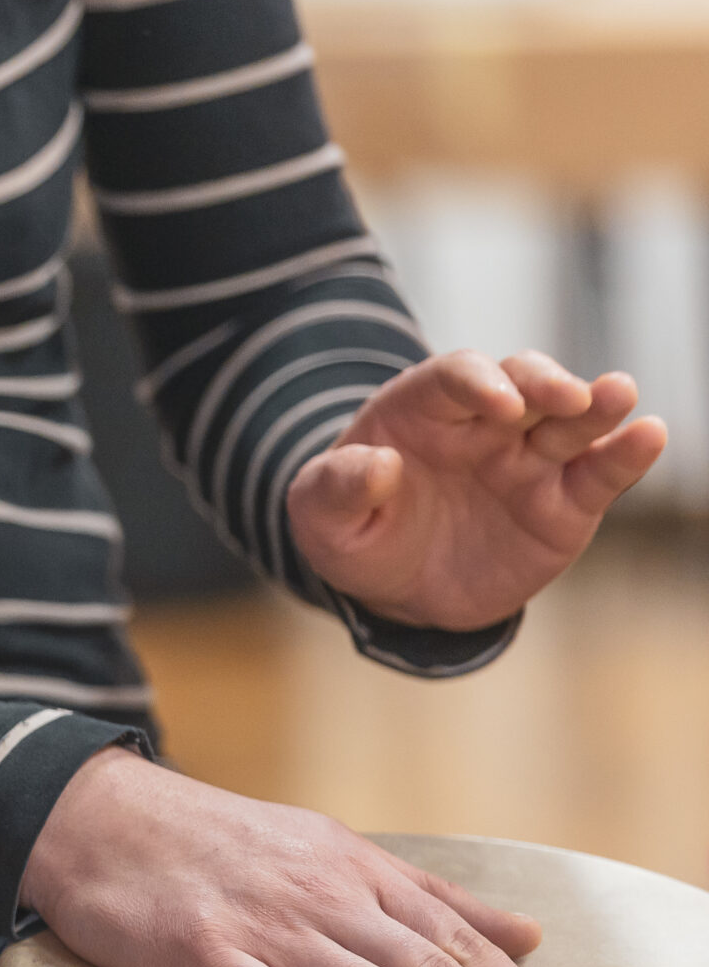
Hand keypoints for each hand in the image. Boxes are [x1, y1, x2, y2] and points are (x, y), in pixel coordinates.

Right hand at [19, 749, 576, 966]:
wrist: (96, 816)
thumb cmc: (209, 840)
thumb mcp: (326, 847)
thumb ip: (423, 894)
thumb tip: (524, 934)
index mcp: (353, 871)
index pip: (450, 935)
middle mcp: (321, 898)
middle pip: (423, 964)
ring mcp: (263, 928)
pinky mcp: (203, 956)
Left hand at [288, 350, 665, 630]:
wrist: (393, 588)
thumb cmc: (353, 532)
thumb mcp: (319, 515)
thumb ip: (337, 487)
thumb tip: (378, 466)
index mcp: (422, 410)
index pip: (454, 377)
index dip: (477, 383)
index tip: (495, 405)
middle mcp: (485, 423)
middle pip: (524, 384)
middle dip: (546, 384)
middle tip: (571, 395)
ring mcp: (528, 459)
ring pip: (570, 421)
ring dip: (597, 406)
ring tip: (619, 395)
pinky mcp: (562, 503)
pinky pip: (597, 475)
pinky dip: (625, 455)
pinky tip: (647, 436)